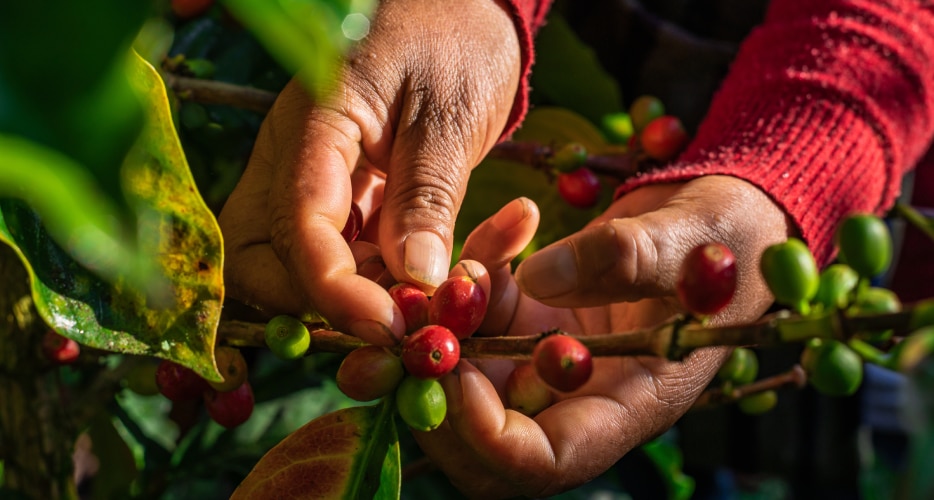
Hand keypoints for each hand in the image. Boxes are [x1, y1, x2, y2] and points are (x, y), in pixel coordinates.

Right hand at [217, 0, 520, 344]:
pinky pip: (344, 255)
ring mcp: (314, 181)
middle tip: (394, 319)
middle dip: (317, 303)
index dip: (333, 289)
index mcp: (313, 129)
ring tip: (428, 300)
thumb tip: (416, 278)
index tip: (389, 326)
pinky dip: (381, 280)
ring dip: (356, 299)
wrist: (460, 9)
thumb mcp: (449, 114)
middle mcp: (296, 161)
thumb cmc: (455, 40)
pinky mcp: (344, 198)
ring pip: (298, 266)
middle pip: (260, 258)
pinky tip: (435, 277)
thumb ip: (427, 195)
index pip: (296, 225)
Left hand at [413, 175, 793, 497]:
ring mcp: (546, 359)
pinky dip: (468, 280)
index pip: (542, 459)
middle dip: (434, 392)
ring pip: (464, 374)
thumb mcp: (691, 242)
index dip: (487, 432)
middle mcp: (577, 395)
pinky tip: (507, 229)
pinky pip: (474, 317)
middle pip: (481, 439)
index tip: (456, 369)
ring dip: (443, 326)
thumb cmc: (726, 240)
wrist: (718, 220)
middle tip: (410, 329)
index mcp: (627, 405)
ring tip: (469, 260)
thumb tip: (538, 276)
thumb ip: (624, 257)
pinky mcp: (529, 318)